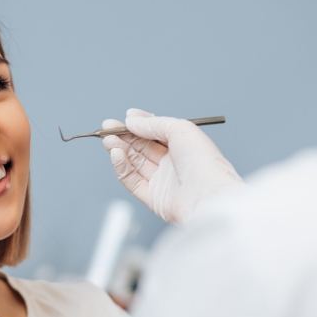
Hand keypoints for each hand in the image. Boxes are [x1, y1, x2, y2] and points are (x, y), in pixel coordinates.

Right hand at [102, 108, 242, 223]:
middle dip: (123, 136)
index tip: (123, 118)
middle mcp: (172, 163)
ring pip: (134, 162)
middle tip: (107, 128)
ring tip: (108, 140)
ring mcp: (162, 181)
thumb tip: (131, 119)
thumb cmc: (204, 163)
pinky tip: (116, 154)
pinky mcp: (152, 197)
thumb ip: (153, 124)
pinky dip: (121, 167)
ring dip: (119, 149)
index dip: (138, 125)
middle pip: (141, 147)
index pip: (155, 133)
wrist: (209, 196)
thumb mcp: (179, 129)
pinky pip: (131, 180)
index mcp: (183, 146)